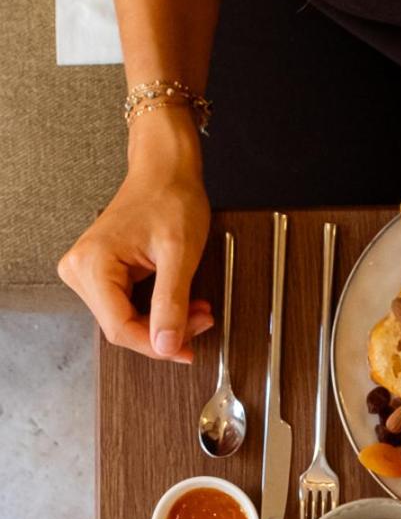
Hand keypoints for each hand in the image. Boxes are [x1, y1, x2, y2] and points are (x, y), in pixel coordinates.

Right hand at [57, 109, 212, 362]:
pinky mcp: (101, 274)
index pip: (120, 329)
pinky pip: (129, 308)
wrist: (165, 170)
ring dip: (165, 324)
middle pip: (123, 328)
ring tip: (196, 309)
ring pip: (128, 322)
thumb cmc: (171, 198)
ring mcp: (88, 273)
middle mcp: (80, 270)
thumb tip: (166, 346)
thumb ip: (171, 303)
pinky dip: (158, 312)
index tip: (187, 348)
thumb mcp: (179, 255)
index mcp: (92, 265)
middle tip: (201, 319)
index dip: (157, 345)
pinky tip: (181, 303)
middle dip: (165, 332)